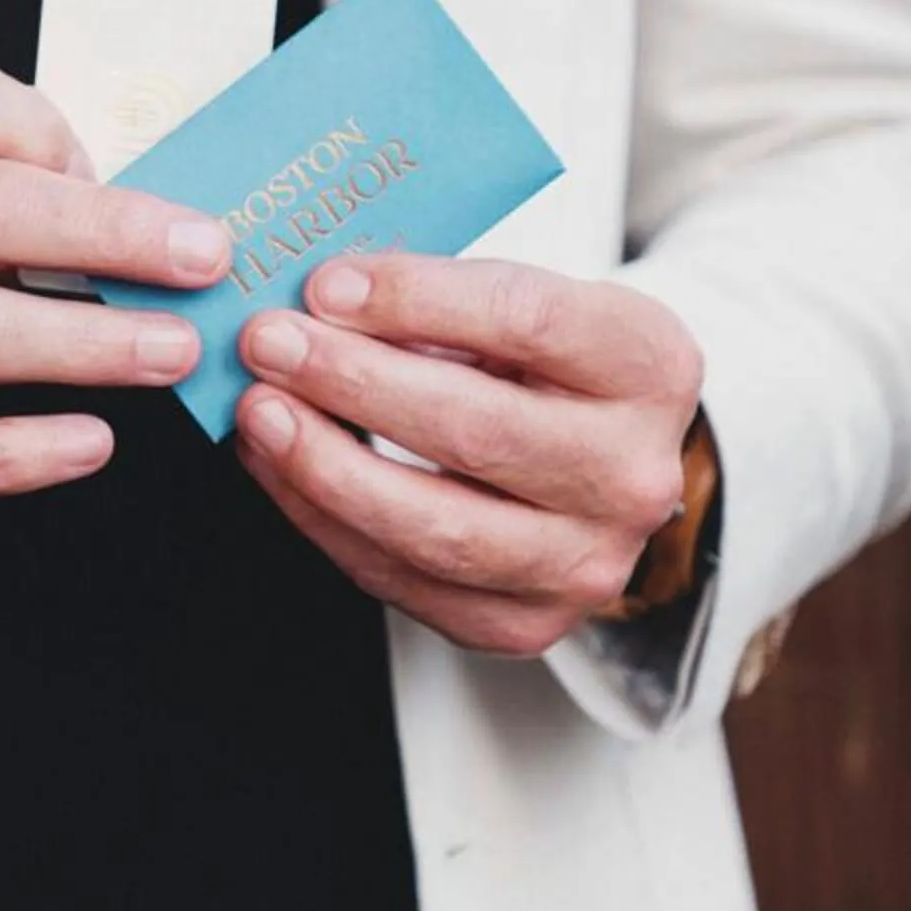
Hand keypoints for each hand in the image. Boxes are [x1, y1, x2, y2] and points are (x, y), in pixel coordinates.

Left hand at [233, 254, 703, 658]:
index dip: (416, 300)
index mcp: (650, 366)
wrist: (600, 465)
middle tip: (270, 345)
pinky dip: (325, 523)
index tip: (327, 286)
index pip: (528, 321)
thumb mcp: (527, 303)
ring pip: (438, 528)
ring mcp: (587, 564)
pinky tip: (280, 471)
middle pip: (479, 431)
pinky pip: (405, 583)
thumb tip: (317, 298)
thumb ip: (440, 298)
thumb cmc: (547, 367)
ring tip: (261, 414)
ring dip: (327, 468)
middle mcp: (633, 475)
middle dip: (354, 383)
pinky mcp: (526, 624)